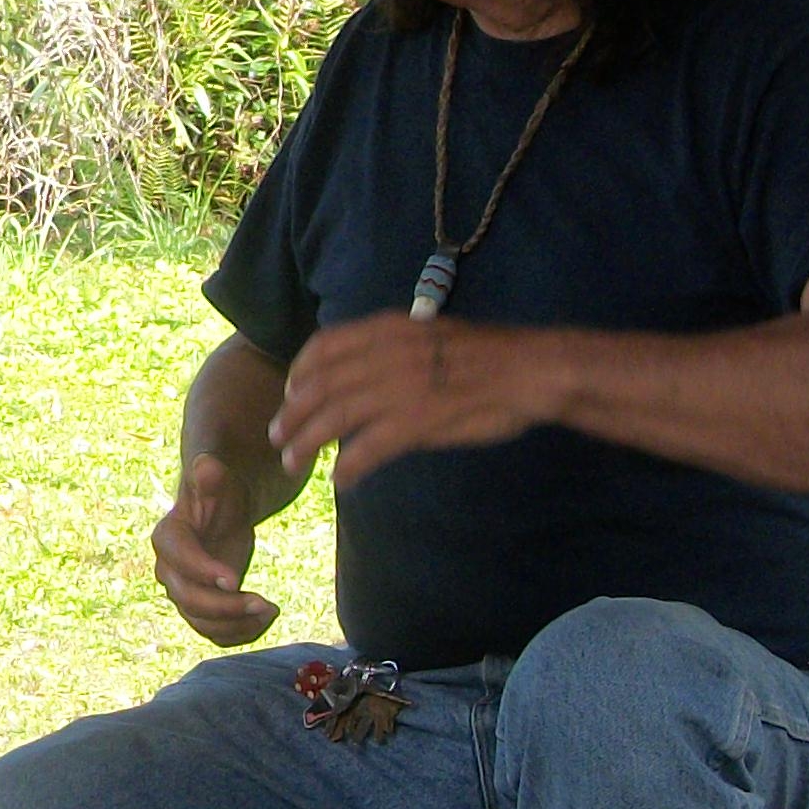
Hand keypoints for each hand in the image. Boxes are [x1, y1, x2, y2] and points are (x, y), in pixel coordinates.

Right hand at [152, 451, 275, 644]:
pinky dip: (240, 633)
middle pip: (187, 599)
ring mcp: (184, 593)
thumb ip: (209, 474)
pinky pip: (215, 633)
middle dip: (224, 606)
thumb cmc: (219, 492)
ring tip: (270, 610)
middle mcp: (169, 570)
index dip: (202, 571)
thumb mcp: (216, 478)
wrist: (222, 513)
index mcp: (168, 537)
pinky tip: (266, 618)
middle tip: (263, 602)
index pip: (177, 558)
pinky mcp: (202, 610)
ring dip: (235, 624)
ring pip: (200, 622)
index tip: (233, 578)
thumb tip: (206, 467)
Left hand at [271, 313, 560, 489]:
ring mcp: (400, 388)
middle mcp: (386, 355)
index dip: (299, 372)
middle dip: (292, 414)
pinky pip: (368, 448)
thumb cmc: (487, 356)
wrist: (531, 370)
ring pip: (334, 418)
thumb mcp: (429, 334)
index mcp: (388, 329)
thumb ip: (392, 347)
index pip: (324, 346)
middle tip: (277, 437)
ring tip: (293, 461)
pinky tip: (341, 479)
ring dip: (306, 442)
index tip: (289, 393)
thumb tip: (361, 370)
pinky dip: (348, 465)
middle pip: (320, 386)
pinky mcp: (416, 421)